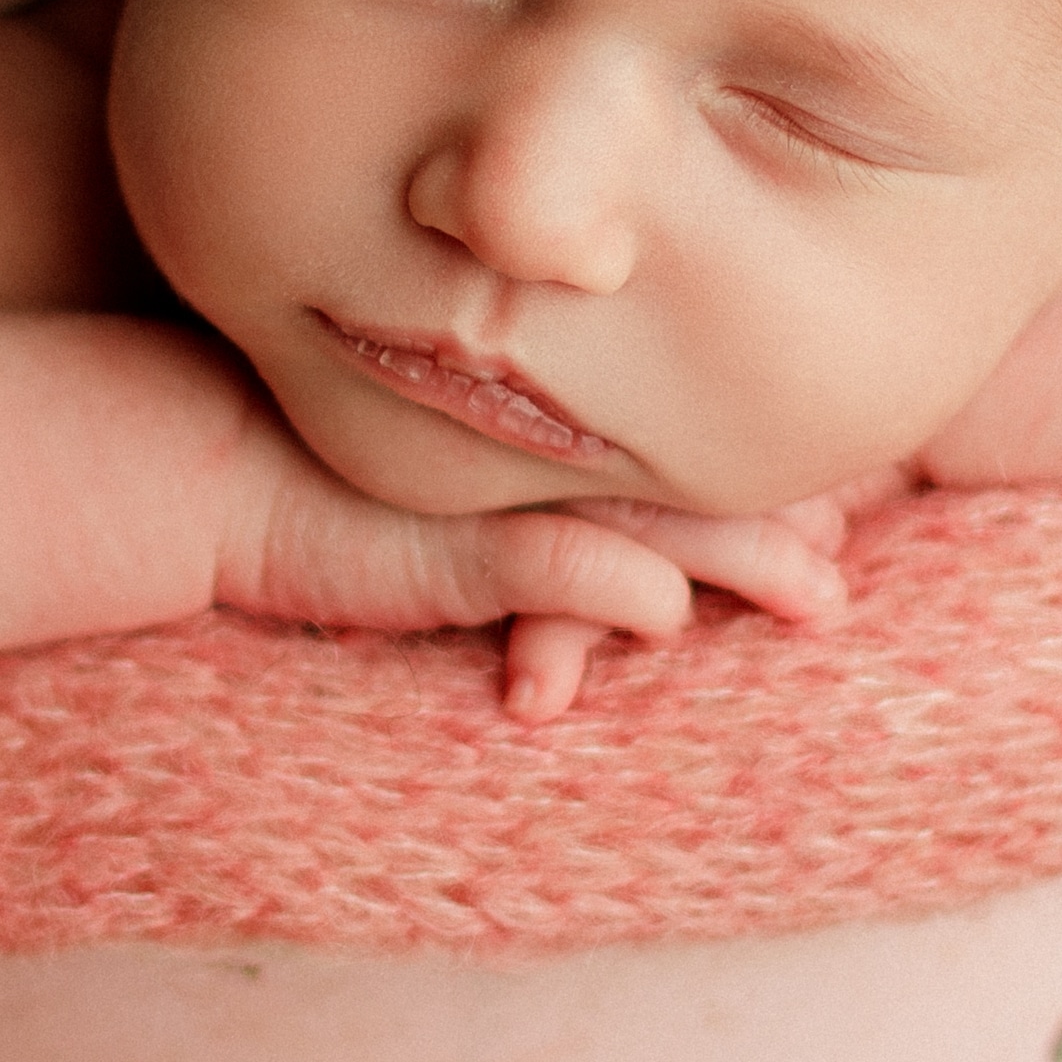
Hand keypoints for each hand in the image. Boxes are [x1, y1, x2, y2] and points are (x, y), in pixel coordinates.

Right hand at [217, 438, 855, 725]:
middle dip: (785, 525)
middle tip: (855, 567)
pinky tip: (667, 614)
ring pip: (655, 519)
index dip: (768, 485)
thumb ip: (549, 548)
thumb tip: (666, 596)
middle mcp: (545, 459)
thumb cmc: (321, 497)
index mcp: (552, 448)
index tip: (844, 514)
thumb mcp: (455, 530)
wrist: (206, 468)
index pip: (684, 458)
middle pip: (695, 484)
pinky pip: (551, 563)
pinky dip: (612, 583)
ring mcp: (506, 496)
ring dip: (744, 558)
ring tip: (819, 594)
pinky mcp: (455, 543)